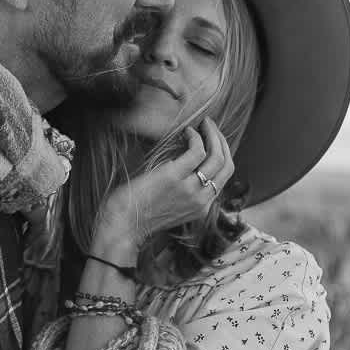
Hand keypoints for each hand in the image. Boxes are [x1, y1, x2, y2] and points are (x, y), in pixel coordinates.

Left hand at [90, 117, 235, 266]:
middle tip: (212, 127)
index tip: (214, 140)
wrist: (123, 225)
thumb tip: (187, 167)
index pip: (224, 178)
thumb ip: (184, 193)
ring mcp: (190, 189)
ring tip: (205, 123)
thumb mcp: (172, 208)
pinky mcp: (174, 177)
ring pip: (216, 157)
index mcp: (202, 207)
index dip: (222, 155)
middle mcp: (201, 200)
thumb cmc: (140, 214)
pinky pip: (196, 151)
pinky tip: (186, 131)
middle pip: (226, 166)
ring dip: (213, 135)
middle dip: (222, 141)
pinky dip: (195, 137)